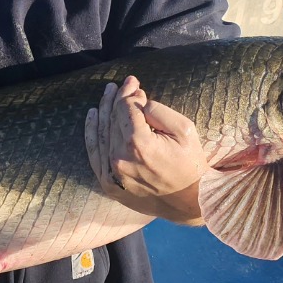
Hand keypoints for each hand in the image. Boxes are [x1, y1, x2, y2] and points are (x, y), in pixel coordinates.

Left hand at [85, 76, 205, 223]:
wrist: (188, 200)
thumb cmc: (190, 163)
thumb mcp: (185, 130)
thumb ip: (159, 111)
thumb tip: (136, 100)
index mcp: (140, 144)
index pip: (126, 108)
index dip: (129, 92)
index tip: (134, 82)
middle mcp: (121, 158)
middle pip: (112, 118)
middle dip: (117, 97)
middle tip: (123, 84)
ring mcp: (112, 173)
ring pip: (102, 132)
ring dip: (104, 110)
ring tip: (109, 93)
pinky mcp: (108, 183)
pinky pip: (94, 153)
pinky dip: (91, 132)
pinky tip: (93, 116)